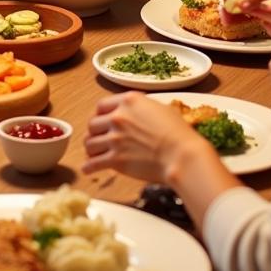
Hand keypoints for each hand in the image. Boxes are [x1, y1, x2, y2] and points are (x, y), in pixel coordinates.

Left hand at [81, 91, 206, 181]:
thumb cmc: (179, 134)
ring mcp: (115, 139)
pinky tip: (88, 169)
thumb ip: (142, 108)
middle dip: (94, 133)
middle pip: (92, 124)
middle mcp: (118, 117)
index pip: (101, 106)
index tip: (100, 122)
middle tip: (97, 139)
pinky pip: (93, 163)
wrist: (182, 156)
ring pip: (89, 143)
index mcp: (128, 101)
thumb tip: (139, 112)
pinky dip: (89, 167)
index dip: (98, 115)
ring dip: (91, 150)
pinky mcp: (115, 160)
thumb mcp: (161, 109)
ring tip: (93, 154)